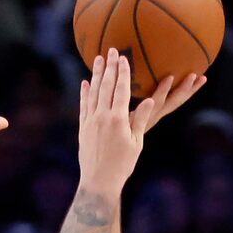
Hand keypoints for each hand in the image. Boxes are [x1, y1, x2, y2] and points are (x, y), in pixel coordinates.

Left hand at [78, 49, 156, 196]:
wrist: (99, 182)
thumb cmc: (122, 165)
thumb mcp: (136, 143)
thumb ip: (141, 120)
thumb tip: (149, 100)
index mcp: (118, 120)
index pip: (122, 90)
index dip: (123, 72)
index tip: (124, 58)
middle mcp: (102, 117)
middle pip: (106, 86)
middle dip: (110, 66)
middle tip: (112, 50)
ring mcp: (90, 121)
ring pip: (93, 92)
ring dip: (97, 74)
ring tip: (98, 59)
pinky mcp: (83, 129)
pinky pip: (84, 106)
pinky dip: (85, 93)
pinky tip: (85, 82)